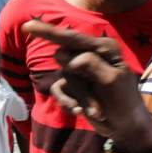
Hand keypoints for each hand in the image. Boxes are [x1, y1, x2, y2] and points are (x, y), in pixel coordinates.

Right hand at [21, 20, 151, 152]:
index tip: (26, 26)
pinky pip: (58, 91)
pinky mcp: (72, 86)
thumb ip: (88, 64)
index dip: (47, 31)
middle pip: (64, 60)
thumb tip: (62, 55)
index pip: (71, 38)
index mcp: (103, 47)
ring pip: (64, 78)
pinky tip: (80, 112)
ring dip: (80, 98)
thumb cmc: (124, 102)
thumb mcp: (111, 81)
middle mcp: (89, 55)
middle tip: (98, 106)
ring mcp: (79, 71)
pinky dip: (69, 103)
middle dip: (79, 86)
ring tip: (97, 111)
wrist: (125, 126)